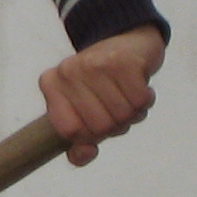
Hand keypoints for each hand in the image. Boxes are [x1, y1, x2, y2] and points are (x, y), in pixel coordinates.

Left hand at [39, 24, 164, 166]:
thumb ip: (80, 140)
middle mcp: (68, 71)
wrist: (128, 40)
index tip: (95, 125)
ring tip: (127, 96)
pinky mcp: (124, 62)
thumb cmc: (103, 84)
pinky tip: (139, 87)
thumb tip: (82, 156)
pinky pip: (141, 102)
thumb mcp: (83, 109)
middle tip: (115, 107)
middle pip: (100, 127)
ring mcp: (95, 65)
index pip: (69, 131)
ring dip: (133, 114)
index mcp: (51, 84)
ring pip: (123, 116)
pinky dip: (145, 101)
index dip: (89, 138)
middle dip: (115, 126)